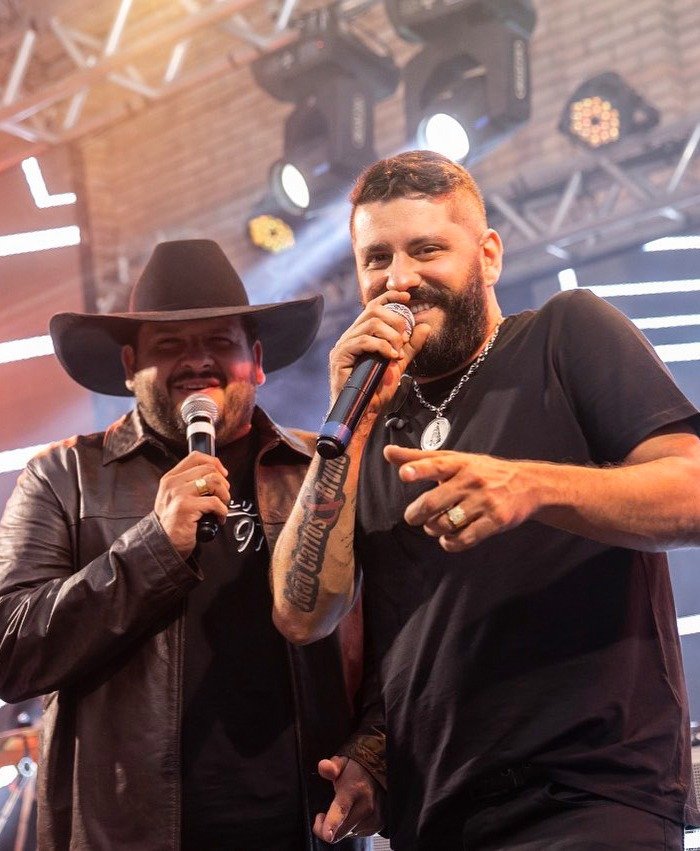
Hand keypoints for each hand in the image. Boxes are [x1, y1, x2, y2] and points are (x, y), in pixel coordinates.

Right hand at [154, 451, 229, 557]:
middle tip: (223, 497)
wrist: (163, 544)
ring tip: (222, 506)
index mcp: (171, 478)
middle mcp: (173, 483)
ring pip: (214, 482)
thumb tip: (216, 474)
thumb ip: (189, 483)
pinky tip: (219, 518)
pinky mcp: (186, 507)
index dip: (214, 462)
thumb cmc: (173, 523)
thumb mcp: (175, 497)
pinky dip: (223, 511)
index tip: (223, 474)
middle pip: (209, 469)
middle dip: (223, 483)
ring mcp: (179, 494)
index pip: (195, 457)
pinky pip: (215, 502)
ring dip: (224, 496)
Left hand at [313, 756, 384, 842]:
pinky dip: (352, 827)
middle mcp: (366, 806)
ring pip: (348, 833)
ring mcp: (374, 817)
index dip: (332, 824)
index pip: (341, 810)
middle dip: (326, 828)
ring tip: (342, 811)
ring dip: (341, 826)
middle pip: (340, 831)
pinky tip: (352, 814)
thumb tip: (323, 766)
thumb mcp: (342, 763)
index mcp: (353, 789)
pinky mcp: (378, 825)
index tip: (326, 834)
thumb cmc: (357, 770)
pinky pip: (358, 833)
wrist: (381, 772)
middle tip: (323, 816)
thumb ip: (332, 767)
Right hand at [328, 291, 429, 418]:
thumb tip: (425, 326)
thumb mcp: (398, 364)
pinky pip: (363, 341)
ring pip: (370, 324)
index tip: (408, 297)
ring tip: (398, 351)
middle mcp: (350, 336)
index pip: (374, 307)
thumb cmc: (376, 391)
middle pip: (373, 311)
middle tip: (405, 338)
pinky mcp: (340, 356)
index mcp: (361, 335)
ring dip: (391, 335)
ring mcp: (343, 345)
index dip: (390, 297)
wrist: (364, 413)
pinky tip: (391, 356)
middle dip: (396, 320)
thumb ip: (410, 346)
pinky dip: (381, 346)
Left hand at [384, 445, 538, 550]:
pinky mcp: (496, 521)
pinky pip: (465, 539)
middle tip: (412, 517)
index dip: (418, 469)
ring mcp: (485, 501)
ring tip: (433, 526)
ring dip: (433, 529)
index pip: (435, 464)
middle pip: (434, 502)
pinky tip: (448, 539)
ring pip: (446, 523)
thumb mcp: (454, 460)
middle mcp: (472, 480)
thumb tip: (387, 452)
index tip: (404, 474)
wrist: (527, 484)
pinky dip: (450, 543)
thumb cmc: (482, 471)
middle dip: (416, 514)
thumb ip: (419, 458)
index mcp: (460, 463)